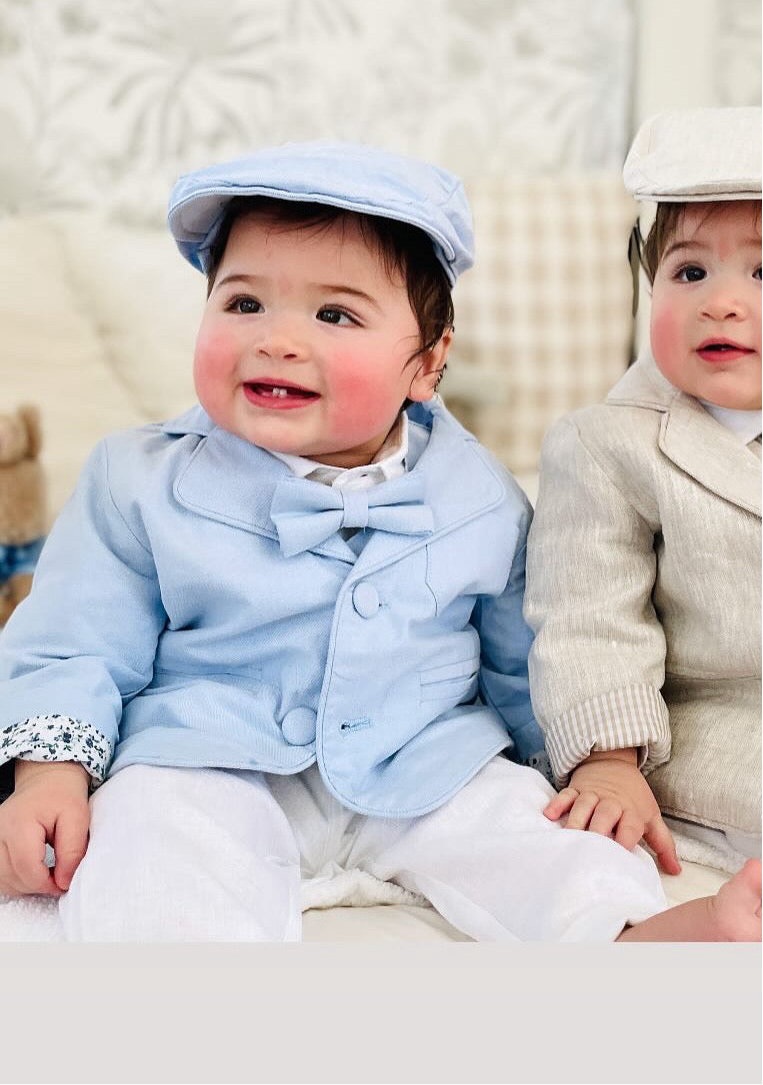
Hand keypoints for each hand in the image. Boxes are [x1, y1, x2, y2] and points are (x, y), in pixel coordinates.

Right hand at [0, 761, 90, 896]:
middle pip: (12, 877)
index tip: (65, 882)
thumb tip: (63, 882)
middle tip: (59, 878)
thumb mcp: (78, 817)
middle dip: (38, 885)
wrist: (47, 780)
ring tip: (47, 873)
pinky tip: (33, 872)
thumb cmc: (63, 796)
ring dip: (26, 885)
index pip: (26, 867)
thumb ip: (73, 851)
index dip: (47, 883)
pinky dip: (16, 880)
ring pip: (2, 880)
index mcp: (20, 823)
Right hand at [543, 749, 680, 874]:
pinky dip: (557, 804)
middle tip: (591, 848)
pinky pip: (565, 795)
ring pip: (583, 805)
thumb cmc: (633, 796)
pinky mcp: (576, 788)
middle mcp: (612, 802)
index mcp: (632, 811)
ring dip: (576, 820)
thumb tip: (676, 870)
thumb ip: (663, 844)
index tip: (619, 855)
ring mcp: (592, 794)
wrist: (613, 761)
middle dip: (598, 830)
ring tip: (568, 837)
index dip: (625, 839)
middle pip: (605, 814)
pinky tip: (549, 815)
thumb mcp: (651, 816)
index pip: (629, 826)